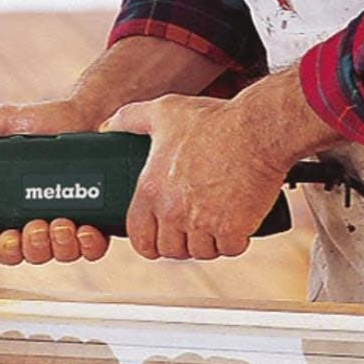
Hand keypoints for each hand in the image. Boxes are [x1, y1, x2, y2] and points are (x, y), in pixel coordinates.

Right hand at [0, 99, 110, 264]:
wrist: (89, 114)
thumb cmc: (43, 121)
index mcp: (13, 206)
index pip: (3, 244)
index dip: (5, 249)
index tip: (6, 237)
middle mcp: (39, 218)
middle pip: (30, 255)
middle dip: (31, 247)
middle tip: (34, 227)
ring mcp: (68, 220)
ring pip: (59, 254)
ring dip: (57, 244)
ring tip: (60, 222)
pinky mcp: (96, 219)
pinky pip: (91, 248)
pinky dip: (88, 243)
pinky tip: (84, 227)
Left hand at [101, 65, 342, 260]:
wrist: (258, 129)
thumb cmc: (213, 120)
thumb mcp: (163, 112)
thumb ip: (129, 119)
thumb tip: (105, 127)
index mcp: (150, 191)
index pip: (139, 238)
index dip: (150, 241)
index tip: (161, 237)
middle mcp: (172, 211)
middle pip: (170, 250)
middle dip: (182, 242)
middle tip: (193, 226)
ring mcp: (202, 222)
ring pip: (201, 252)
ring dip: (208, 242)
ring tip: (216, 221)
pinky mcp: (232, 229)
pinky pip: (229, 249)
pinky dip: (234, 240)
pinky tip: (237, 223)